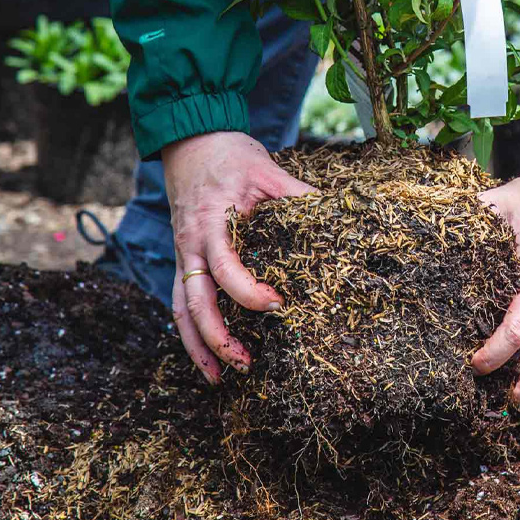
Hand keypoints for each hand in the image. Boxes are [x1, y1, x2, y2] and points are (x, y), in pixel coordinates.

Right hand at [163, 132, 315, 384]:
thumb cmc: (230, 155)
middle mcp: (190, 244)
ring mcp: (182, 255)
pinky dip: (191, 333)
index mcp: (210, 222)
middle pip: (194, 301)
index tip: (277, 304)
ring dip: (198, 347)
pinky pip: (181, 302)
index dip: (248, 292)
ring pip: (181, 310)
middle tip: (248, 364)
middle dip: (217, 338)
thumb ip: (297, 195)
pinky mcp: (183, 260)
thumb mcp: (267, 169)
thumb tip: (338, 217)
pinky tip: (208, 357)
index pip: (225, 267)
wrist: (190, 141)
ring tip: (220, 379)